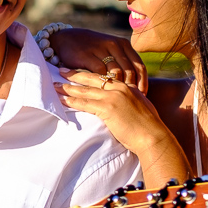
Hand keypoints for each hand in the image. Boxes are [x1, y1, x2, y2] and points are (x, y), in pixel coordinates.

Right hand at [50, 29, 146, 92]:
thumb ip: (122, 62)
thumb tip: (134, 84)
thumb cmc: (91, 49)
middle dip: (132, 88)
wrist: (67, 39)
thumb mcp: (109, 50)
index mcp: (123, 44)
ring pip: (115, 73)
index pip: (139, 66)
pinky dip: (102, 85)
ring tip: (120, 101)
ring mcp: (101, 49)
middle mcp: (114, 45)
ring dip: (118, 89)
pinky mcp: (87, 56)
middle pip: (129, 71)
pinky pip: (99, 73)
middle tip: (132, 102)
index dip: (143, 82)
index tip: (143, 96)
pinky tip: (102, 95)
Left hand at [54, 68, 189, 186]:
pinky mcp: (107, 108)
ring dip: (67, 88)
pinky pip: (85, 103)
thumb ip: (130, 100)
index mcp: (127, 86)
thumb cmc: (147, 127)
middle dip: (74, 74)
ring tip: (54, 86)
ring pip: (85, 90)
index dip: (88, 73)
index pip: (104, 76)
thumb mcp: (140, 107)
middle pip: (92, 78)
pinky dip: (71, 101)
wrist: (153, 136)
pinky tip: (61, 100)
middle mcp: (119, 88)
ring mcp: (113, 97)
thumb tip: (122, 103)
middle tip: (61, 71)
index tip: (78, 71)